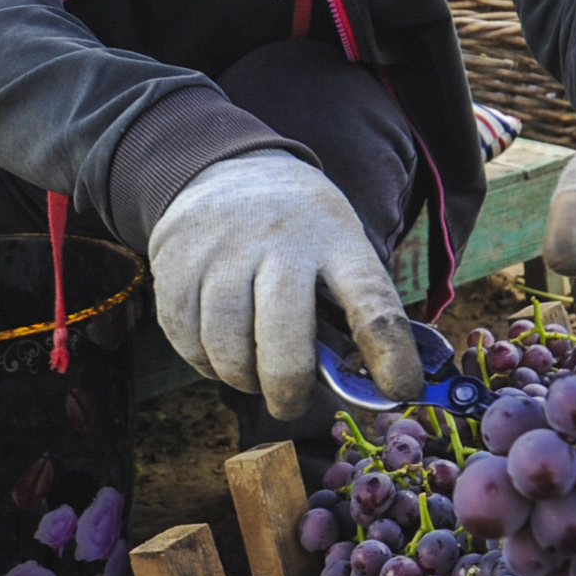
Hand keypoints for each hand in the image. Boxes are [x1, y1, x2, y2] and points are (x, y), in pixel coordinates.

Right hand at [147, 152, 420, 418]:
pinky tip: (220, 353)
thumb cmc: (300, 230)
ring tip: (254, 375)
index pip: (370, 300)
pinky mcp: (175, 265)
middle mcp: (279, 242)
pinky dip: (205, 364)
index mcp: (335, 240)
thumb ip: (351, 307)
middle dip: (290, 389)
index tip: (400, 391)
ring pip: (227, 348)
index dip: (388, 351)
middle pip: (284, 337)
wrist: (227, 169)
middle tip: (291, 406)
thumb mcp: (339, 244)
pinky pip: (187, 342)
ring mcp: (222, 252)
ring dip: (243, 378)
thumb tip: (367, 387)